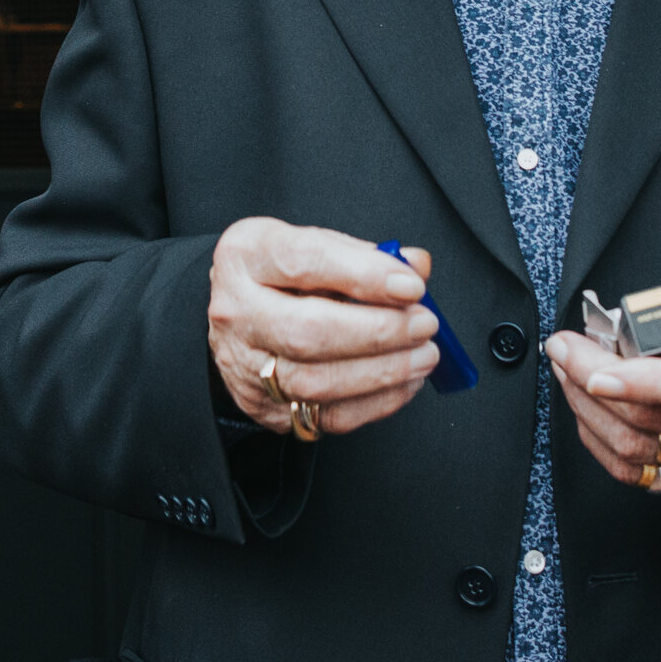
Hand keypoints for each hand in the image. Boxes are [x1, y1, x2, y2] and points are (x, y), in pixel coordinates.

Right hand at [207, 216, 438, 437]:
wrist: (239, 315)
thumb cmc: (283, 275)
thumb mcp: (316, 245)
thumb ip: (365, 254)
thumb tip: (416, 266)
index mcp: (246, 255)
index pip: (304, 263)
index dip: (364, 275)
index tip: (411, 286)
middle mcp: (236, 310)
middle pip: (308, 331)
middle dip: (379, 332)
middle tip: (424, 325)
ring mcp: (246, 364)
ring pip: (317, 381)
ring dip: (384, 371)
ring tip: (424, 355)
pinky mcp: (263, 406)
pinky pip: (326, 416)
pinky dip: (377, 402)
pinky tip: (404, 382)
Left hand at [544, 225, 660, 499]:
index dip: (643, 383)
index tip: (594, 369)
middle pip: (652, 418)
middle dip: (591, 383)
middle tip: (563, 349)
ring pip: (638, 451)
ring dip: (588, 412)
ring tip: (567, 372)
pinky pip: (640, 475)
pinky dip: (601, 443)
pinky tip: (587, 410)